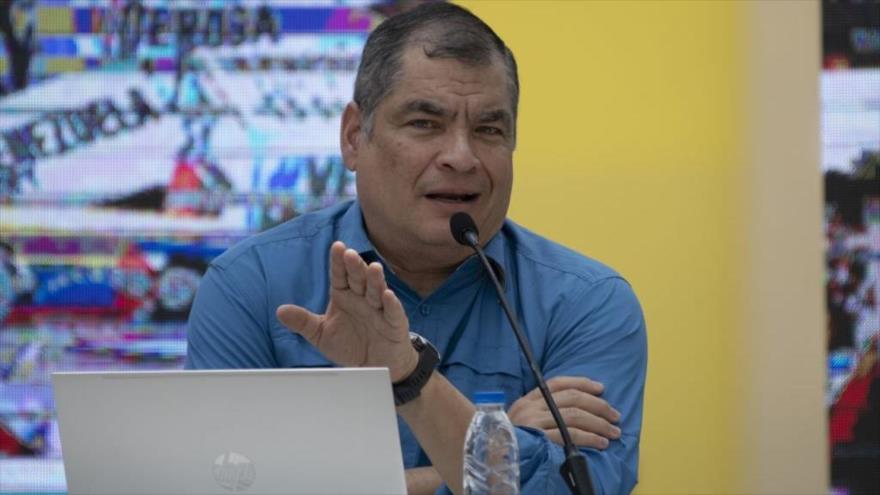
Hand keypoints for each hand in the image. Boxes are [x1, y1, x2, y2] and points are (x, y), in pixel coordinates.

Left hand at [276, 241, 417, 381]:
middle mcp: (362, 299)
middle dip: (355, 267)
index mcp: (344, 296)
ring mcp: (380, 310)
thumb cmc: (350, 345)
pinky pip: (392, 312)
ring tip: (373, 267)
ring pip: (377, 291)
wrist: (375, 366)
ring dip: (375, 280)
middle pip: (358, 279)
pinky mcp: (394, 324)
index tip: (336, 247)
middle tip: (350, 254)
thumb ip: (303, 322)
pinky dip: (391, 304)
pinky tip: (388, 295)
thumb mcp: (321, 334)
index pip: (340, 275)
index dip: (338, 262)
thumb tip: (280, 311)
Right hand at [508, 376, 620, 449]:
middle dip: (598, 405)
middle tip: (615, 415)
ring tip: (613, 432)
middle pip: (571, 399)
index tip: (601, 388)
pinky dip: (589, 439)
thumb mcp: (523, 418)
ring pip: (574, 417)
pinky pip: (570, 436)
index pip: (558, 383)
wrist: (493, 455)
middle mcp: (531, 407)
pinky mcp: (539, 439)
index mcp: (529, 399)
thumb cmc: (513, 438)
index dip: (582, 383)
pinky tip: (600, 443)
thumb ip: (543, 409)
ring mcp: (534, 422)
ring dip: (599, 424)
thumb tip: (577, 406)